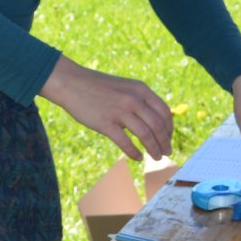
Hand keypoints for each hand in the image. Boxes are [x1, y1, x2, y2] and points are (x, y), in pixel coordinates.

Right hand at [40, 56, 171, 161]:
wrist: (71, 83)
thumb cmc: (98, 87)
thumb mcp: (125, 87)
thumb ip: (140, 100)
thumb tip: (155, 120)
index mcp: (141, 90)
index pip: (164, 112)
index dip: (169, 128)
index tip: (168, 138)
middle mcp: (133, 99)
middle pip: (157, 125)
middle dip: (164, 142)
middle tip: (166, 153)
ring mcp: (120, 111)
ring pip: (146, 135)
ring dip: (154, 149)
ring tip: (156, 157)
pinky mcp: (106, 123)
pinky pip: (126, 142)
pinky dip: (134, 152)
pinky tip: (137, 158)